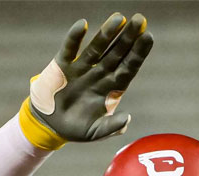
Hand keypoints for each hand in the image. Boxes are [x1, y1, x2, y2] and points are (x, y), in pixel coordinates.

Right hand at [20, 13, 153, 147]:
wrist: (50, 126)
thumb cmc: (77, 129)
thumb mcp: (95, 132)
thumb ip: (111, 127)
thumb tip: (126, 119)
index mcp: (112, 88)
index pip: (129, 67)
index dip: (138, 53)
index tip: (148, 37)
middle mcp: (100, 74)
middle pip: (117, 53)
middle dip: (128, 37)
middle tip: (140, 20)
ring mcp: (82, 68)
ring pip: (97, 47)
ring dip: (107, 33)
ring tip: (119, 18)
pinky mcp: (63, 66)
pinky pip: (70, 49)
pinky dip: (75, 37)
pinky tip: (82, 25)